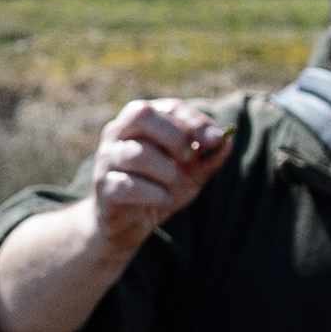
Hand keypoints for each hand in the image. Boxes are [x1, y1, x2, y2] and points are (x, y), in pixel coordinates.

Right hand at [84, 98, 231, 255]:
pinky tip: (164, 200)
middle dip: (174, 136)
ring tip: (174, 186)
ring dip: (167, 172)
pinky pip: (129, 186)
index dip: (194, 120)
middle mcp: (118, 133)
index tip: (216, 139)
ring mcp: (107, 159)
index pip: (168, 107)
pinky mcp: (103, 187)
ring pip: (138, 153)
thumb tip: (227, 141)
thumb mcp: (191, 172)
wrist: (130, 224)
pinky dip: (155, 194)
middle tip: (188, 159)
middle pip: (142, 115)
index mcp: (141, 122)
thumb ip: (208, 157)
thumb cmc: (159, 188)